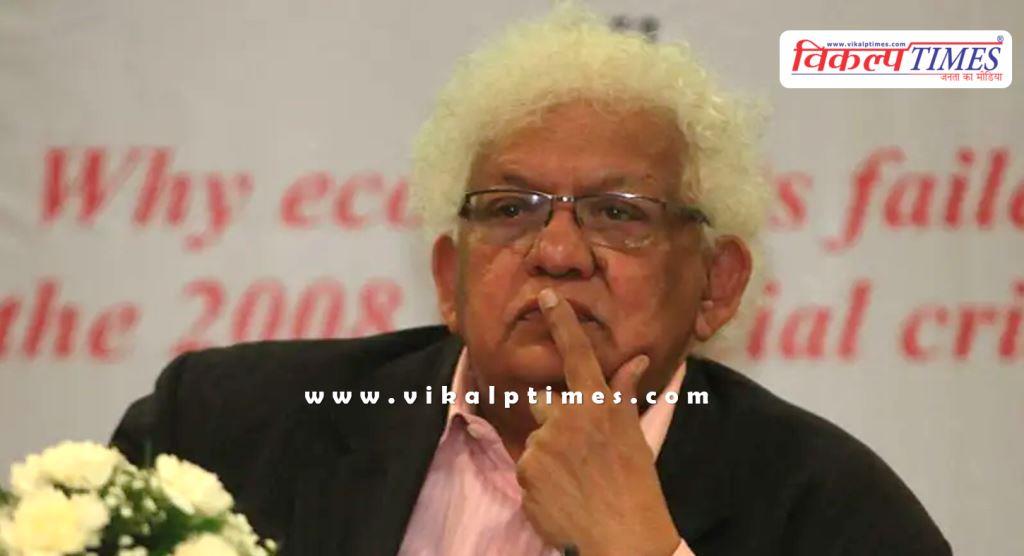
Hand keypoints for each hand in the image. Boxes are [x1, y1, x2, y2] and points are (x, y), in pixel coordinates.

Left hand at [515, 288, 682, 555]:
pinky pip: (526, 470)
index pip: (577, 354)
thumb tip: (637, 359)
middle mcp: (567, 418)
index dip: (562, 322)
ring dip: (548, 457)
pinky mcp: (525, 473)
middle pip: (542, 401)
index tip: (547, 297)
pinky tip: (562, 497)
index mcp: (597, 405)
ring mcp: (543, 445)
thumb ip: (623, 393)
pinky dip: (539, 482)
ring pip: (535, 441)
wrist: (623, 538)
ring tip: (575, 482)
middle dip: (553, 419)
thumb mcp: (632, 434)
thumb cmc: (634, 484)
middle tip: (579, 451)